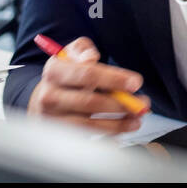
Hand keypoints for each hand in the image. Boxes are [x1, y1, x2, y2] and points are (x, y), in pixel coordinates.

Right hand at [28, 36, 149, 132]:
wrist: (44, 97)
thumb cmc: (66, 73)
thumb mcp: (71, 53)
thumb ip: (82, 49)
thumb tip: (91, 56)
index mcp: (54, 70)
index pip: (87, 74)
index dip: (114, 79)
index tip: (136, 83)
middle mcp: (49, 96)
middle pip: (90, 102)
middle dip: (121, 104)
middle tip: (142, 103)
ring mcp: (53, 118)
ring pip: (89, 125)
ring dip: (118, 124)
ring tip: (137, 119)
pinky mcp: (58, 135)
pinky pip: (86, 138)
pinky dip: (107, 137)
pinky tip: (122, 131)